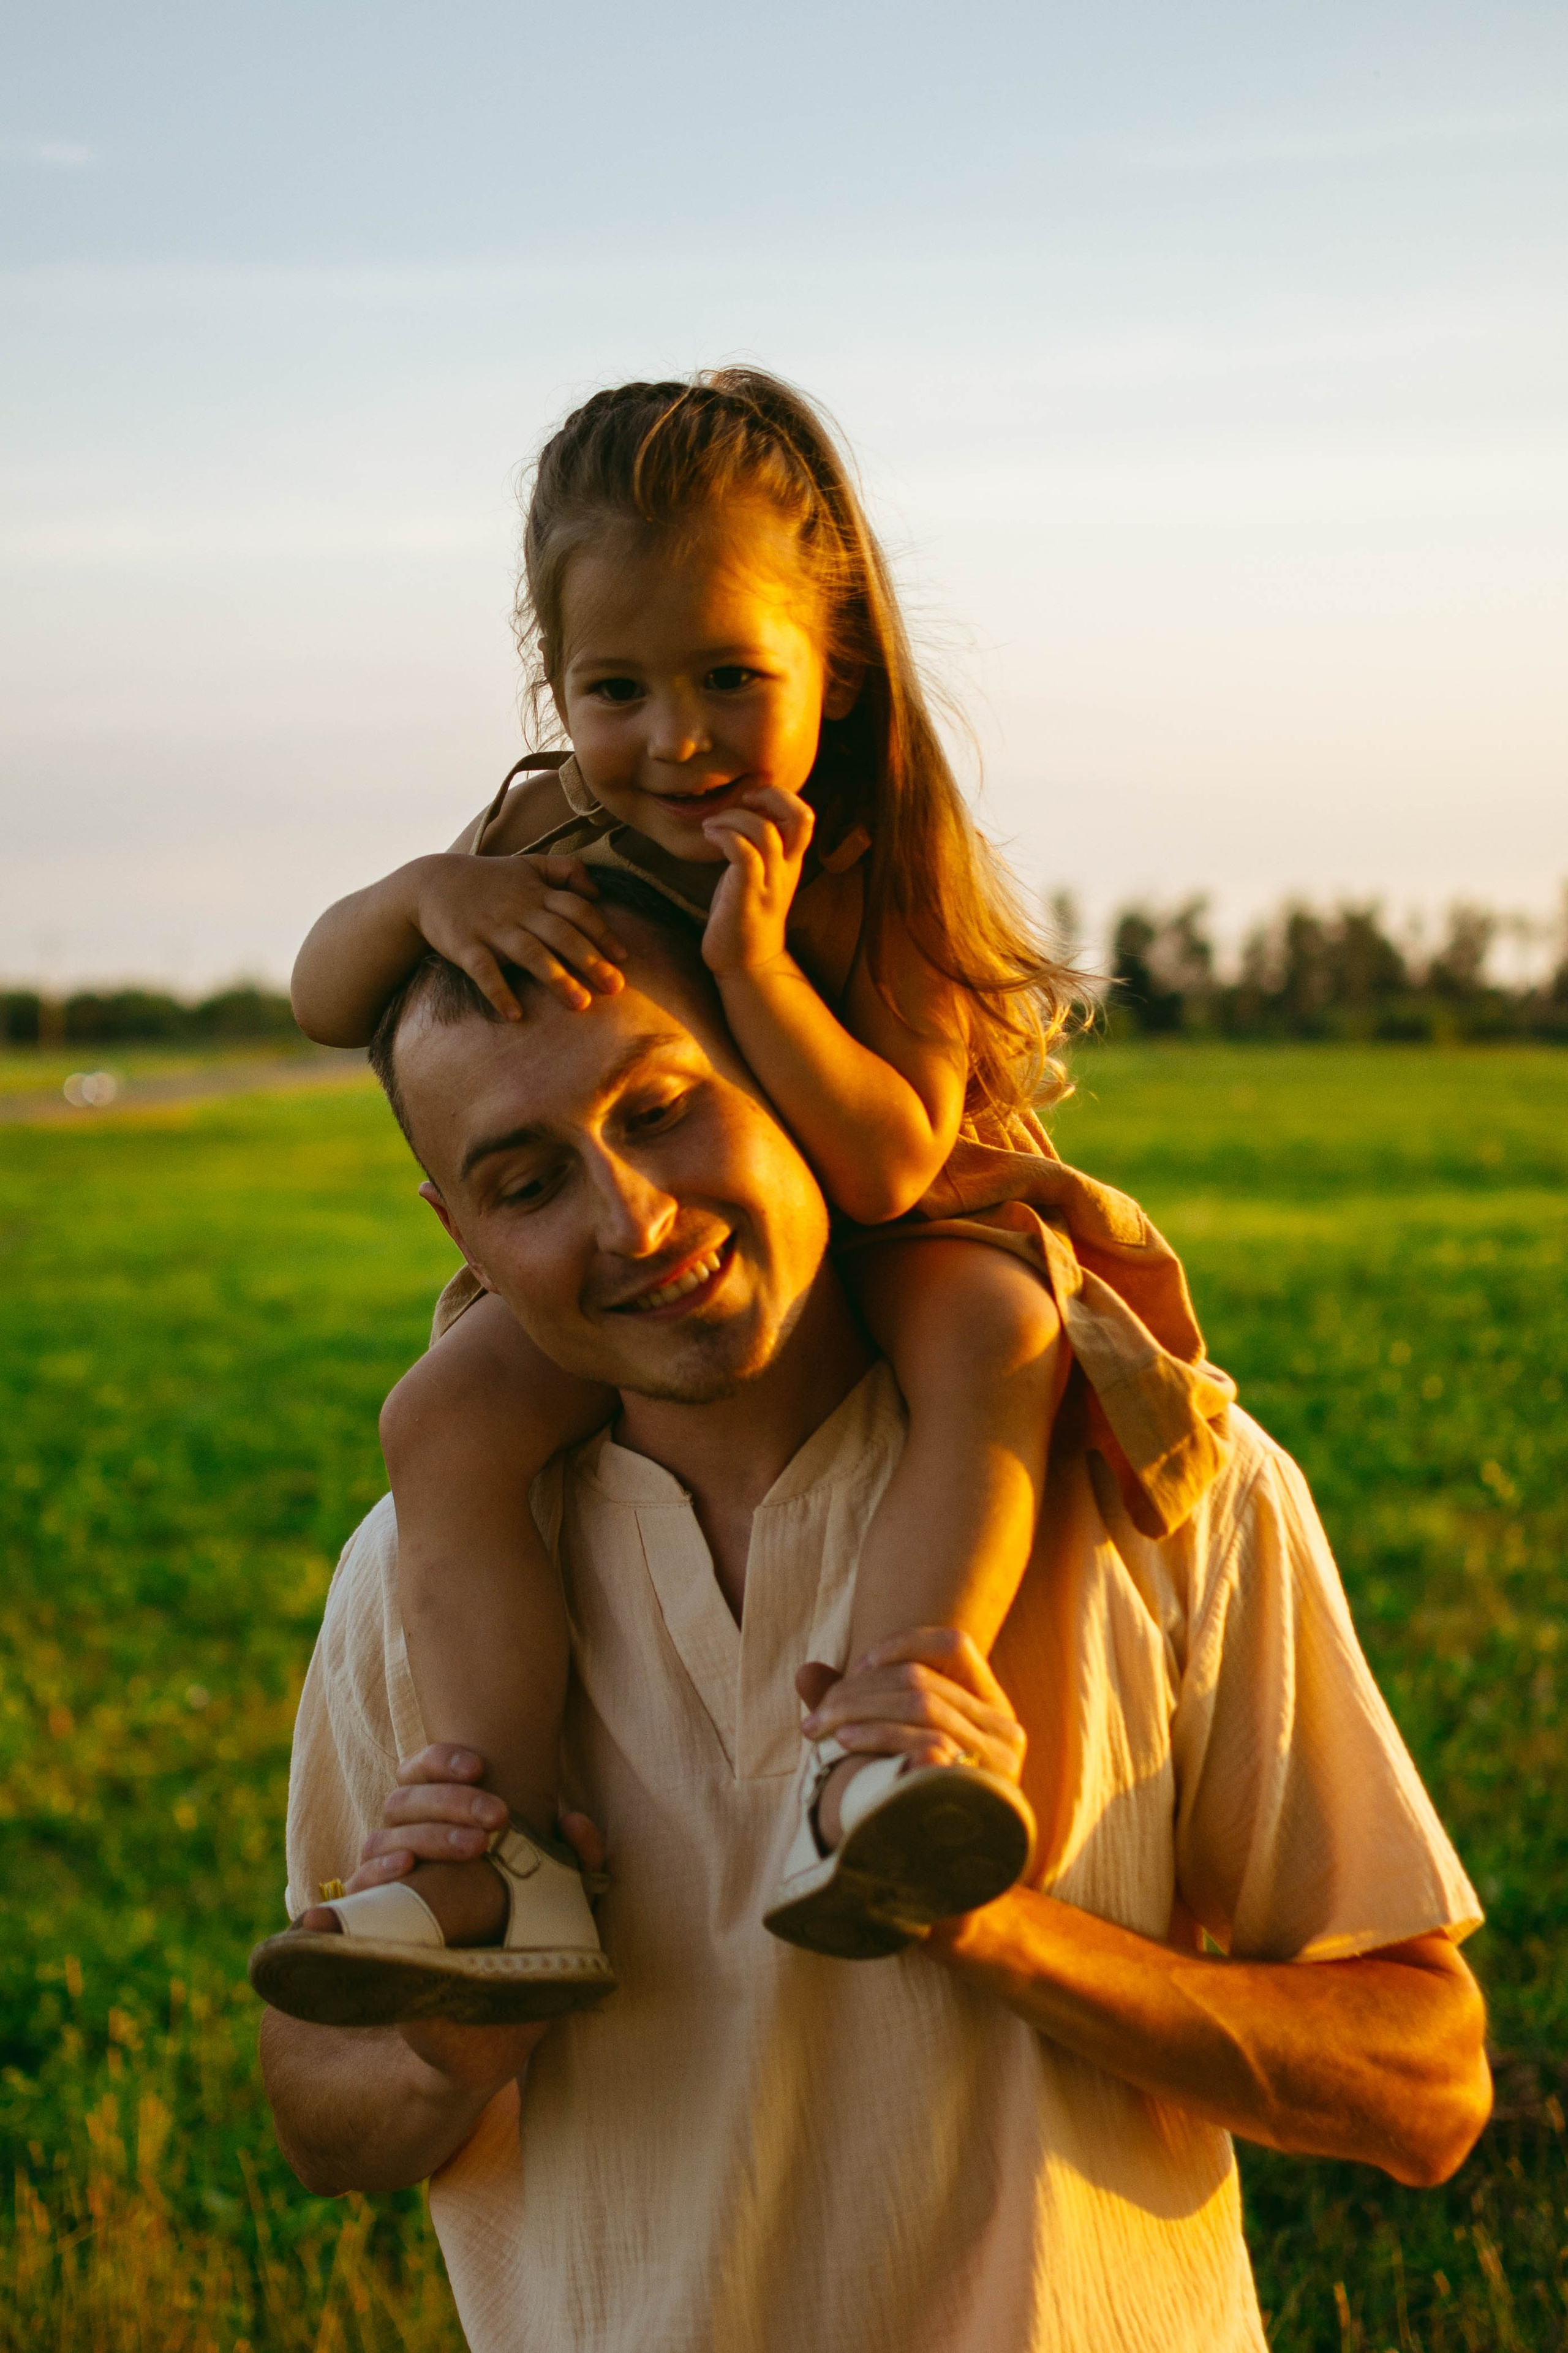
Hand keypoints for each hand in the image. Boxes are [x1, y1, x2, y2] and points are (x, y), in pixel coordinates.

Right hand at [342, 1747, 608, 2088]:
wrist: (486, 2037)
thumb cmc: (524, 1949)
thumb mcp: (564, 1909)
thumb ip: (579, 1863)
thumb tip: (574, 1820)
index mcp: (443, 1825)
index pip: (424, 1772)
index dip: (442, 1761)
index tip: (479, 1767)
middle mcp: (406, 1846)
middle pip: (406, 1799)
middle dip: (450, 1800)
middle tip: (495, 1818)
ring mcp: (383, 1885)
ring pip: (383, 1835)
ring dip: (427, 1833)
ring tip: (471, 1846)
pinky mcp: (367, 1926)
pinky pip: (357, 1889)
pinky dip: (377, 1873)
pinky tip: (405, 1871)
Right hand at [411, 852, 626, 1017]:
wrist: (429, 884)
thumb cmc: (488, 879)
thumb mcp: (528, 864)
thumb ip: (566, 870)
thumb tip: (597, 891)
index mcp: (537, 893)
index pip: (577, 910)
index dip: (601, 932)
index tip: (623, 958)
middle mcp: (518, 910)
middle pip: (560, 933)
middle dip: (589, 960)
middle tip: (614, 988)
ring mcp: (491, 928)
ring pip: (529, 953)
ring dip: (555, 978)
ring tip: (579, 1005)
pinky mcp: (464, 945)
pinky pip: (483, 971)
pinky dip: (498, 992)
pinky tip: (515, 1015)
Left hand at [700, 787, 813, 978]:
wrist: (746, 963)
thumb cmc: (743, 914)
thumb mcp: (757, 874)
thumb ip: (757, 846)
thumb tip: (741, 813)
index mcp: (790, 860)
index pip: (804, 815)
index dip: (779, 796)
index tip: (748, 800)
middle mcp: (786, 868)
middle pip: (801, 817)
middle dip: (770, 796)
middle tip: (740, 801)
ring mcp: (770, 883)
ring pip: (765, 831)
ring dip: (733, 817)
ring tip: (711, 825)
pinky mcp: (748, 896)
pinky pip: (744, 853)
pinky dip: (725, 836)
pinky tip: (709, 836)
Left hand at [795, 1628, 1026, 1787]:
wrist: (944, 1878)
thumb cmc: (914, 1799)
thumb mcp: (891, 1742)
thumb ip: (855, 1707)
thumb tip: (804, 1672)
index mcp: (990, 1708)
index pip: (955, 1645)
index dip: (903, 1644)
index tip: (859, 1666)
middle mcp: (1003, 1730)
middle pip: (921, 1679)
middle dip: (857, 1689)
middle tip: (817, 1712)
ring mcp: (995, 1761)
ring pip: (921, 1704)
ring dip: (857, 1709)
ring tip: (819, 1728)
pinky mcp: (978, 1789)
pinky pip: (925, 1744)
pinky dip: (877, 1734)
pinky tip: (843, 1743)